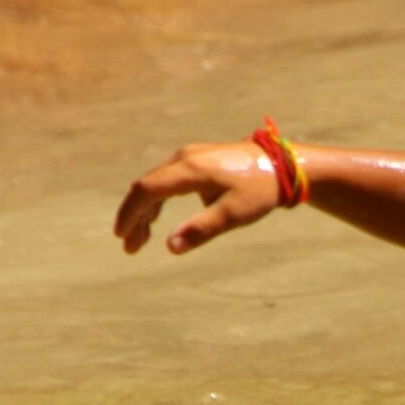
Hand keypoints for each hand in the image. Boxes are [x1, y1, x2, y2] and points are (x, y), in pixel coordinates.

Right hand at [113, 140, 286, 254]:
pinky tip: (154, 220)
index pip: (147, 190)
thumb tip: (170, 247)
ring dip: (144, 211)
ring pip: (155, 184)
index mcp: (190, 169)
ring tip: (139, 240)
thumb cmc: (260, 190)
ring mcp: (190, 157)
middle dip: (134, 217)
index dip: (130, 213)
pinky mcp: (197, 161)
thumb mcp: (234, 214)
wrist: (283, 164)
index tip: (122, 236)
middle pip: (146, 186)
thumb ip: (201, 230)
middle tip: (129, 247)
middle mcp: (184, 158)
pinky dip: (157, 201)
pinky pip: (167, 180)